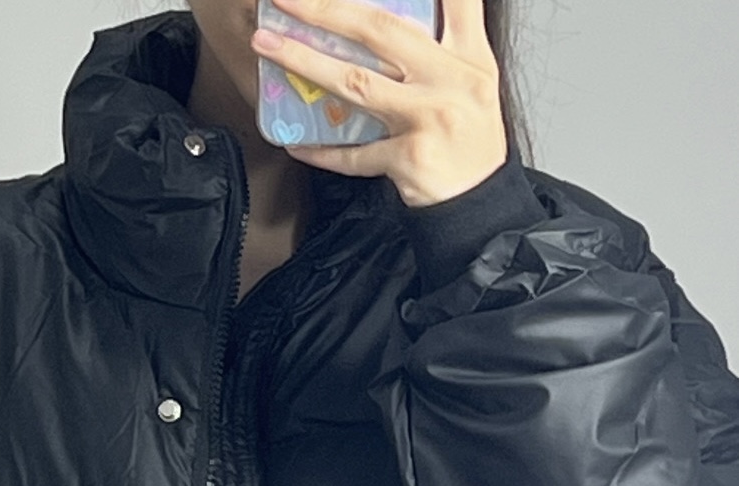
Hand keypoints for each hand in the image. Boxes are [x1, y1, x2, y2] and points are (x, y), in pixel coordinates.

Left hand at [250, 0, 507, 207]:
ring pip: (357, 82)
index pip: (455, 1)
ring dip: (305, 62)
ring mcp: (429, 118)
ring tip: (268, 46)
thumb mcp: (475, 81)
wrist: (481, 203)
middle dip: (327, 10)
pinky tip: (294, 143)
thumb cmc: (471, 141)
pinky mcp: (409, 158)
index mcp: (468, 56)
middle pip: (380, 31)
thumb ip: (452, 38)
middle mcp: (450, 80)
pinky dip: (322, 151)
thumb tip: (413, 9)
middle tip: (287, 0)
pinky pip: (354, 154)